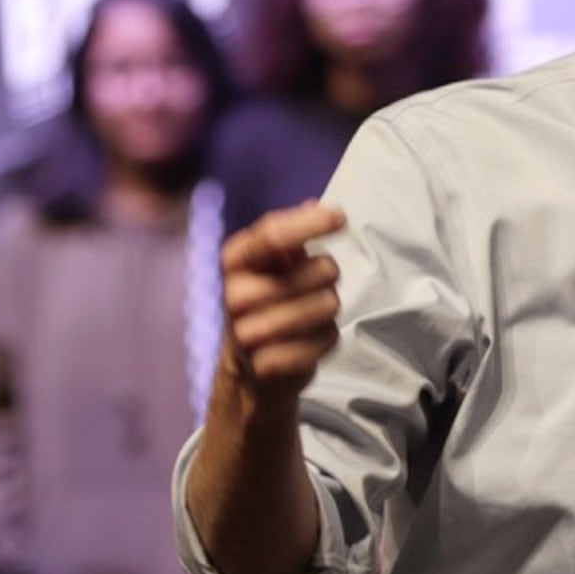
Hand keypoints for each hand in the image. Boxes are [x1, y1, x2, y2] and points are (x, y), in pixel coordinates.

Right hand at [218, 201, 345, 400]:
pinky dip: (327, 338)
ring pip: (328, 304)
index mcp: (235, 261)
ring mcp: (248, 334)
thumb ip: (290, 236)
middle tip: (314, 287)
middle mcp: (234, 295)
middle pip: (320, 270)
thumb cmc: (266, 302)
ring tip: (309, 314)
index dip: (310, 223)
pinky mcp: (268, 365)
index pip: (273, 234)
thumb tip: (315, 205)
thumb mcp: (270, 264)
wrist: (247, 368)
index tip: (340, 218)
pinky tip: (308, 340)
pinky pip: (327, 338)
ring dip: (329, 308)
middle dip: (329, 276)